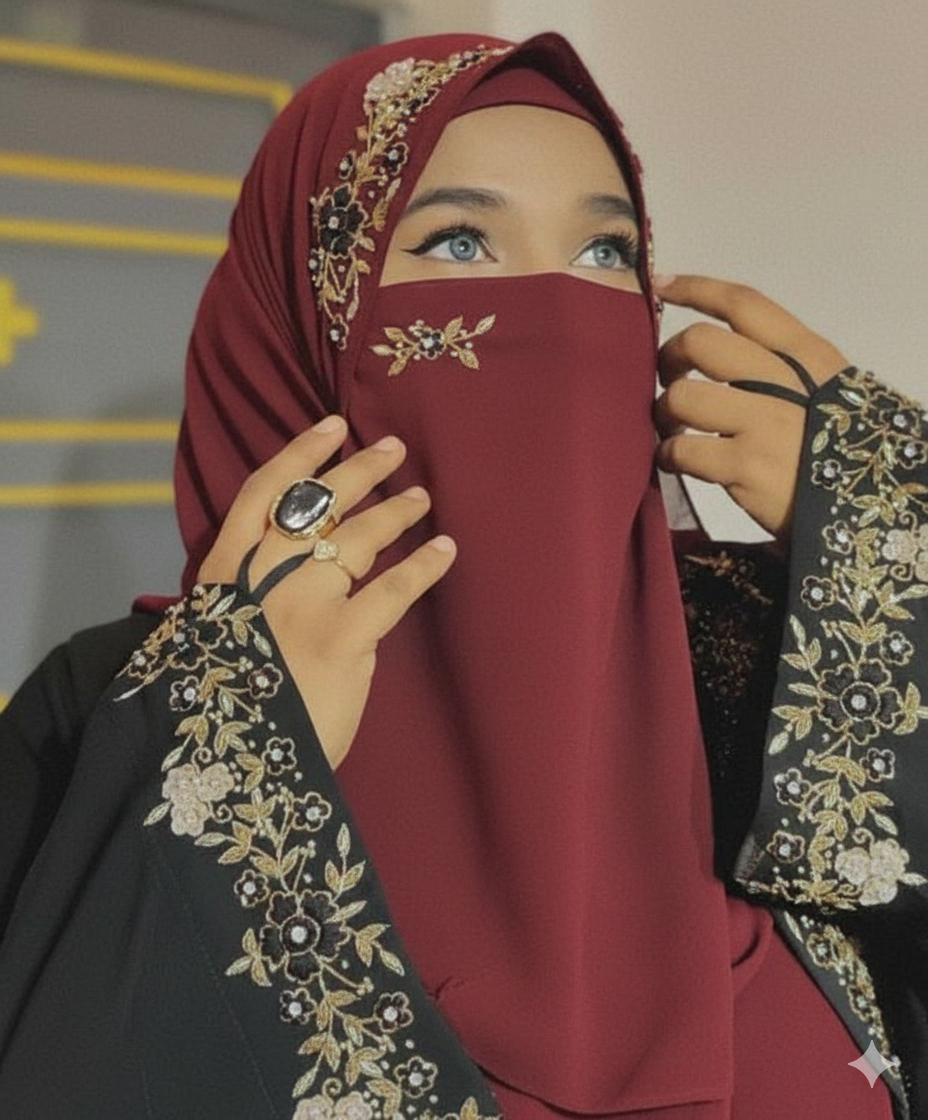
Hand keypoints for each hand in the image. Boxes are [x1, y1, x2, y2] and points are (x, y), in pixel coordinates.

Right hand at [198, 416, 455, 768]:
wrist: (224, 767)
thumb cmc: (222, 708)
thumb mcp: (216, 641)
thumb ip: (253, 603)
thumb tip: (307, 583)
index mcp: (225, 576)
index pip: (261, 495)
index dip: (299, 456)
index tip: (331, 428)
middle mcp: (262, 577)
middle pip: (318, 505)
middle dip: (358, 471)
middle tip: (393, 449)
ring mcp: (302, 604)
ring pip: (358, 537)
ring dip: (395, 510)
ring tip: (422, 496)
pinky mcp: (340, 639)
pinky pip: (392, 589)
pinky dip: (423, 566)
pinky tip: (445, 550)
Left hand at [653, 275, 846, 540]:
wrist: (872, 508)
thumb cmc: (846, 450)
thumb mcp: (829, 391)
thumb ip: (782, 369)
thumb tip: (717, 356)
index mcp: (808, 355)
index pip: (744, 304)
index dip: (696, 288)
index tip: (661, 286)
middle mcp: (785, 380)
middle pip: (700, 342)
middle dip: (670, 359)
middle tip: (671, 382)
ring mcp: (763, 423)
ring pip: (682, 394)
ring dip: (665, 412)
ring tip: (674, 430)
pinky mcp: (745, 467)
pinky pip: (681, 449)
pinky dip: (667, 454)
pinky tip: (675, 461)